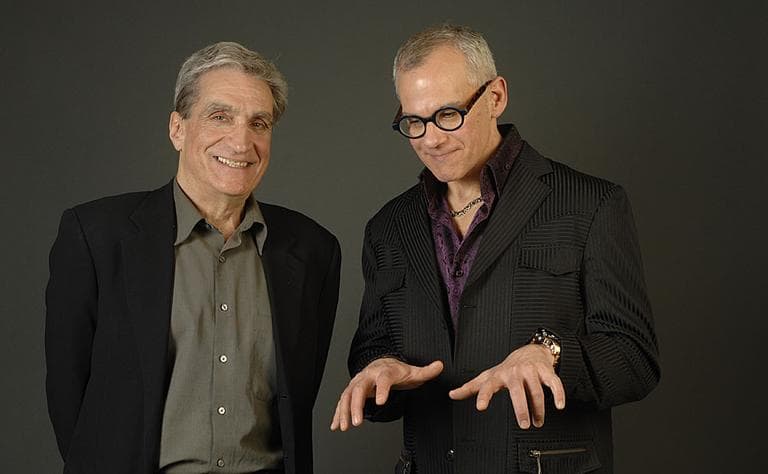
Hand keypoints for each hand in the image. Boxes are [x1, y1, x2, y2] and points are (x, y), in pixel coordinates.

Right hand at [330, 357, 442, 430]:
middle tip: (358, 421)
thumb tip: (439, 366)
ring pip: (347, 396)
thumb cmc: (396, 370)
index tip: (381, 401)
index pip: (383, 379)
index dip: (382, 389)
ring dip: (344, 411)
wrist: (380, 363)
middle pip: (359, 389)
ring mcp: (358, 383)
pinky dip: (338, 413)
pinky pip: (342, 401)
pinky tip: (336, 425)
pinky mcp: (351, 390)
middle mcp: (368, 376)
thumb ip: (426, 370)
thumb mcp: (412, 371)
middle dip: (356, 405)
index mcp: (384, 371)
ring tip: (345, 427)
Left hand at [448, 344, 564, 428]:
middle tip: (523, 424)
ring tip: (537, 421)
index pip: (488, 386)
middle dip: (521, 409)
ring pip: (536, 392)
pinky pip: (553, 383)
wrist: (530, 351)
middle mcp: (514, 372)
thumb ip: (471, 387)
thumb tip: (452, 394)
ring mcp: (531, 371)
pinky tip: (559, 405)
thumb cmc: (507, 367)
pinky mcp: (546, 372)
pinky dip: (558, 394)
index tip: (480, 407)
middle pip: (517, 392)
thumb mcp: (488, 376)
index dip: (484, 396)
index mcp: (498, 375)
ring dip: (538, 409)